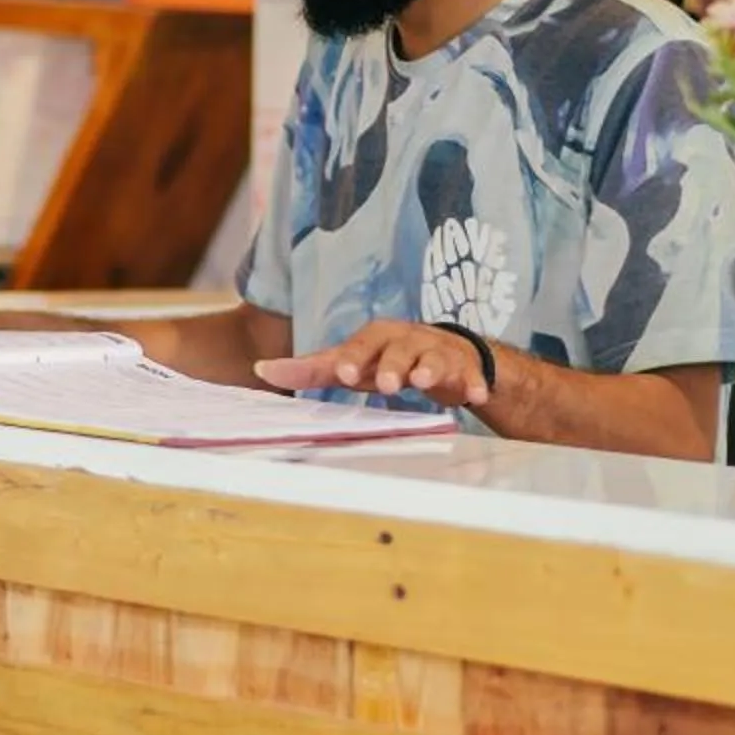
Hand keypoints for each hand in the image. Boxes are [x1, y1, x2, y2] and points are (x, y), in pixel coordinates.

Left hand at [254, 321, 489, 408]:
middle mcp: (406, 340)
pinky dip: (475, 385)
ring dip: (429, 369)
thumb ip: (310, 370)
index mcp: (376, 338)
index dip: (352, 358)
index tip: (343, 373)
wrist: (446, 355)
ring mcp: (436, 353)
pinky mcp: (464, 370)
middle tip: (388, 384)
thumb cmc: (386, 360)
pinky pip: (471, 376)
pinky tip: (475, 397)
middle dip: (392, 365)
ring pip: (433, 358)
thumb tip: (259, 369)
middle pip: (398, 349)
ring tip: (424, 383)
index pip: (360, 345)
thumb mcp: (351, 365)